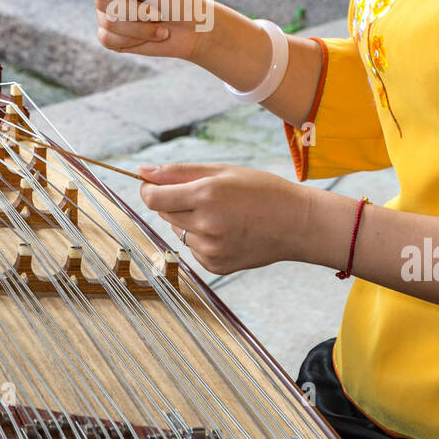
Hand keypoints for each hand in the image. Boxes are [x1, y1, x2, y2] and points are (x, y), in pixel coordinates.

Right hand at [72, 0, 211, 62]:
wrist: (194, 30)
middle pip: (101, 2)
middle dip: (133, 10)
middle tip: (156, 12)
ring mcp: (108, 20)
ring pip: (108, 23)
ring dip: (139, 27)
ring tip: (159, 25)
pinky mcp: (114, 41)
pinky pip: (110, 40)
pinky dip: (135, 38)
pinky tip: (151, 36)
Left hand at [137, 162, 310, 274]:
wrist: (297, 224)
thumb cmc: (262, 190)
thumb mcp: (222, 171)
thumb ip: (178, 172)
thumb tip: (141, 171)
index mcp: (206, 196)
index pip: (153, 198)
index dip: (149, 189)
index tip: (154, 184)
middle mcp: (205, 226)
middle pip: (164, 214)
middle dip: (175, 202)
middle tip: (204, 195)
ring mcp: (211, 250)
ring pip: (178, 232)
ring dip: (189, 221)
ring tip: (222, 214)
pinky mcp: (216, 266)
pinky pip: (193, 249)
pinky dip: (202, 239)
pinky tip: (227, 231)